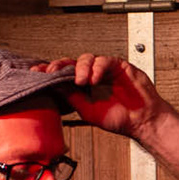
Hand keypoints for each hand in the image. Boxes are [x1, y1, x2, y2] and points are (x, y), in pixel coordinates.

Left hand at [44, 53, 172, 141]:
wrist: (142, 121)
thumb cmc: (119, 118)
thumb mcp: (87, 109)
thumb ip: (70, 96)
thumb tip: (51, 85)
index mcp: (82, 87)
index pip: (62, 74)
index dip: (49, 71)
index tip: (36, 72)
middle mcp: (92, 76)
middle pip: (71, 62)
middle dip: (59, 65)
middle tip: (52, 72)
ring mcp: (105, 70)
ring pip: (86, 58)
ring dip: (81, 67)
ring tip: (81, 81)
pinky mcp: (119, 66)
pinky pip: (104, 61)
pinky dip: (98, 68)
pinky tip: (95, 79)